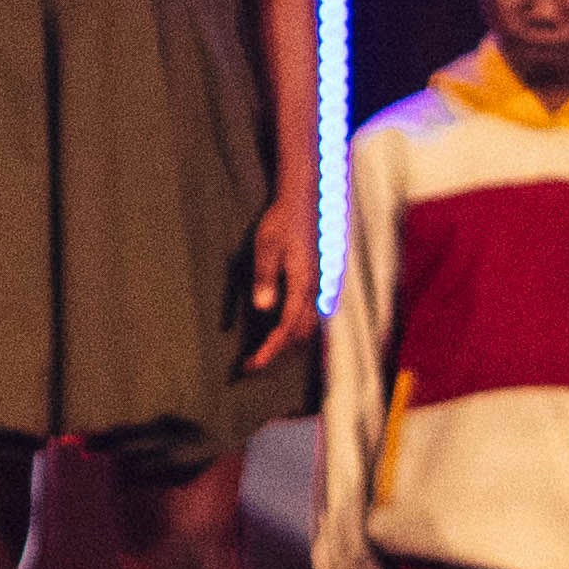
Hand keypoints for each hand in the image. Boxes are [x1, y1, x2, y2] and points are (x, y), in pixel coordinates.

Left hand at [235, 199, 324, 391]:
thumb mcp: (266, 247)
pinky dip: (294, 330)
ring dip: (286, 343)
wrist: (302, 202)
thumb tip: (263, 308)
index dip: (269, 350)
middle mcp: (314, 291)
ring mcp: (317, 287)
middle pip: (299, 334)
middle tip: (251, 364)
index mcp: (303, 285)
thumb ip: (265, 277)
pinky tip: (279, 330)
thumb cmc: (281, 223)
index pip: (286, 328)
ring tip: (261, 351)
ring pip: (307, 327)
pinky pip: (308, 315)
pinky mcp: (314, 283)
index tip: (252, 365)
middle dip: (276, 351)